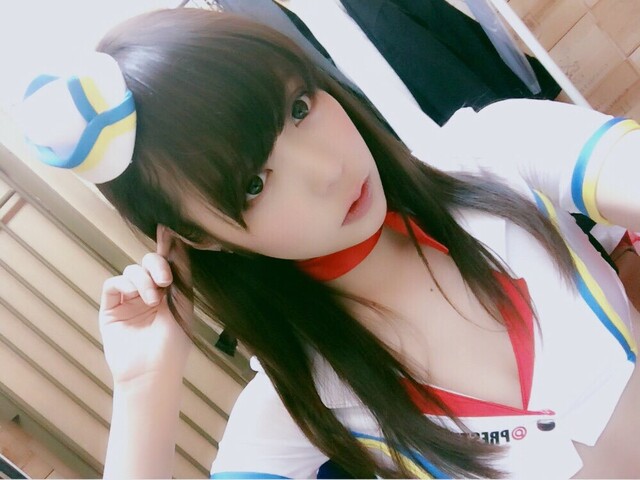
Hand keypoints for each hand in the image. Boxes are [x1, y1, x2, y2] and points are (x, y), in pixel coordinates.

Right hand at [99, 225, 192, 384]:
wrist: (153, 373)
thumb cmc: (173, 346)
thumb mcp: (182, 307)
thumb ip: (180, 277)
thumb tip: (180, 245)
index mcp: (170, 293)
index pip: (168, 263)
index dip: (168, 246)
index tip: (169, 229)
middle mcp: (149, 293)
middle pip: (149, 262)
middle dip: (157, 263)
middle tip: (165, 279)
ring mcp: (129, 300)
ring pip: (132, 270)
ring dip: (144, 279)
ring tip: (154, 299)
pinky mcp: (111, 308)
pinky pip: (113, 284)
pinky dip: (126, 283)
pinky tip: (139, 295)